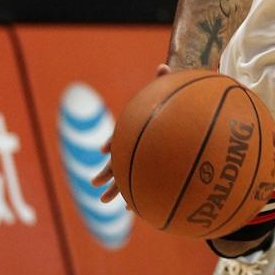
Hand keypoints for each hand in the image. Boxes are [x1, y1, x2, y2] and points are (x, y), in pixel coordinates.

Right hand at [91, 63, 171, 201]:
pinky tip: (137, 209)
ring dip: (116, 190)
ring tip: (107, 202)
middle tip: (94, 185)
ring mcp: (141, 161)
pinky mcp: (153, 171)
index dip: (111, 143)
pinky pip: (143, 185)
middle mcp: (134, 149)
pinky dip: (139, 195)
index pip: (119, 139)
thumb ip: (164, 82)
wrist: (180, 124)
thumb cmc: (171, 109)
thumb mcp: (166, 96)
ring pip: (126, 178)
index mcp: (133, 133)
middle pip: (116, 162)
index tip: (103, 149)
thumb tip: (164, 66)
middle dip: (106, 174)